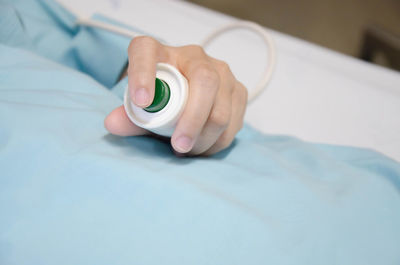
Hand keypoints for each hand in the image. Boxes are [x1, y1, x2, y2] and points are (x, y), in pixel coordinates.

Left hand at [104, 36, 247, 155]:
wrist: (185, 89)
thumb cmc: (159, 96)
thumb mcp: (140, 104)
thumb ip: (129, 115)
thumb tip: (113, 124)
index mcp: (159, 51)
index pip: (146, 52)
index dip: (142, 75)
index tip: (141, 102)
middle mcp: (194, 56)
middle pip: (205, 82)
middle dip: (192, 121)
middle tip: (178, 146)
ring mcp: (221, 72)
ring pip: (222, 110)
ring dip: (205, 139)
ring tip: (187, 150)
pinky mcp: (238, 90)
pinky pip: (234, 122)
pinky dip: (217, 142)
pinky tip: (202, 147)